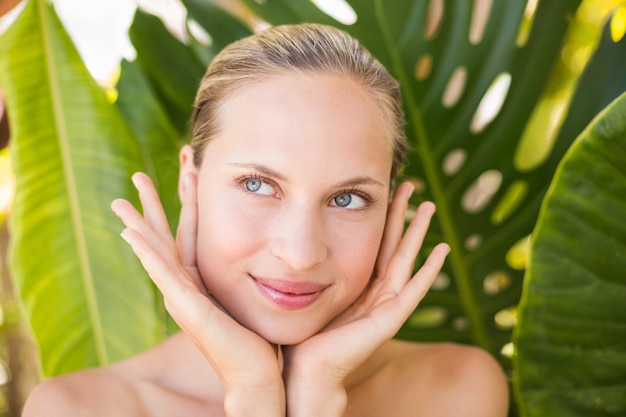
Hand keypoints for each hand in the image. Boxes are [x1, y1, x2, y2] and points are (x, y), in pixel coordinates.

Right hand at [111, 173, 283, 412]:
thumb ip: (256, 271)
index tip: (188, 169)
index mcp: (202, 280)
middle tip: (138, 175)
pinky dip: (145, 252)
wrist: (259, 375)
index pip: (189, 232)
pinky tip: (129, 233)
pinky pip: (162, 274)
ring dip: (139, 224)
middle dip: (153, 205)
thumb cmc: (260, 338)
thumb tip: (273, 250)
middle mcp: (186, 287)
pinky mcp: (187, 308)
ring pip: (156, 252)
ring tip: (121, 200)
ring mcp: (183, 298)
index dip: (187, 200)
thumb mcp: (254, 293)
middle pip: (165, 236)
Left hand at [281, 182, 449, 415]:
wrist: (302, 371)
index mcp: (357, 287)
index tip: (382, 190)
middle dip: (400, 215)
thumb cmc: (299, 336)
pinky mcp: (389, 320)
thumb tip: (286, 242)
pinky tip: (441, 251)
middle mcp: (374, 294)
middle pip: (392, 245)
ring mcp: (385, 307)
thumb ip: (306, 270)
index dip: (379, 218)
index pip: (372, 244)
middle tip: (408, 184)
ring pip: (405, 260)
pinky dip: (429, 271)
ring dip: (417, 233)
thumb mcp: (304, 292)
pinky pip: (413, 291)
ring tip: (427, 206)